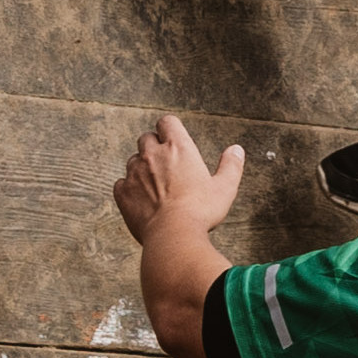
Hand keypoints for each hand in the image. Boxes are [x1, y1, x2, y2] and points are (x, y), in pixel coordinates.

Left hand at [112, 116, 244, 243]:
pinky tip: (140, 200)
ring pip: (132, 160)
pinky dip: (128, 188)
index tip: (174, 137)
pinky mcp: (123, 193)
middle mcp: (152, 154)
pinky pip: (120, 183)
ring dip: (141, 167)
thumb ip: (231, 166)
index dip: (170, 128)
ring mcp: (134, 173)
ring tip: (154, 185)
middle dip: (153, 146)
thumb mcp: (225, 187)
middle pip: (146, 138)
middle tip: (165, 163)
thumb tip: (236, 150)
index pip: (167, 122)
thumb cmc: (201, 211)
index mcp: (178, 148)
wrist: (173, 235)